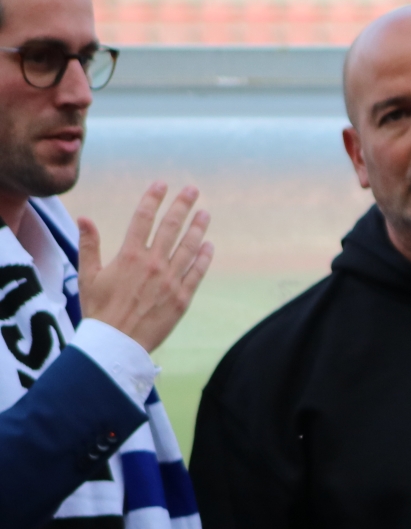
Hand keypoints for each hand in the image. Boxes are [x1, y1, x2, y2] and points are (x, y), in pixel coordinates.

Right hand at [77, 182, 212, 352]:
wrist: (116, 343)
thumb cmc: (99, 310)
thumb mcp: (88, 276)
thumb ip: (89, 245)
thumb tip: (84, 218)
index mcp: (129, 256)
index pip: (143, 218)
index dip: (153, 199)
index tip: (162, 184)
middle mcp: (153, 264)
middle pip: (171, 227)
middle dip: (182, 205)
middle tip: (192, 190)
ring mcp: (170, 280)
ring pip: (189, 247)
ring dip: (198, 227)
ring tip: (205, 212)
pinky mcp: (182, 297)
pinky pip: (197, 272)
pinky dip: (204, 257)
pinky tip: (209, 245)